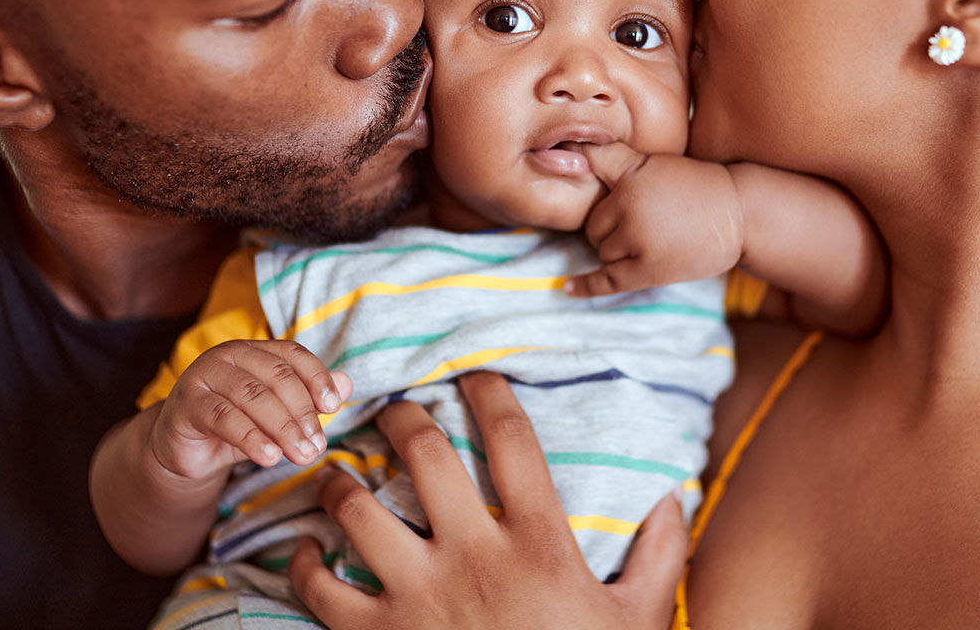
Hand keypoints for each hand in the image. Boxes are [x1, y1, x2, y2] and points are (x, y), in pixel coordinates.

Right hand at [149, 339, 352, 482]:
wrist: (185, 451)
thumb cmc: (237, 427)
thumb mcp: (277, 415)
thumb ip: (309, 399)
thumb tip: (348, 384)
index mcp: (255, 350)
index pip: (293, 355)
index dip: (316, 378)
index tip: (334, 406)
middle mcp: (229, 355)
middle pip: (276, 377)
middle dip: (302, 413)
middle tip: (318, 446)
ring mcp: (204, 375)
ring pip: (252, 396)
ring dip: (283, 428)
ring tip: (302, 455)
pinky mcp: (186, 403)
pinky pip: (224, 418)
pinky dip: (251, 438)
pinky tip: (270, 457)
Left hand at [289, 373, 687, 629]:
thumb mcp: (640, 618)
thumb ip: (660, 554)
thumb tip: (675, 496)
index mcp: (539, 544)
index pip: (511, 441)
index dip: (491, 393)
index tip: (476, 373)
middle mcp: (473, 558)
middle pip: (426, 455)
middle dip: (404, 416)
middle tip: (395, 407)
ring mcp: (419, 598)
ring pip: (360, 511)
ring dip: (340, 482)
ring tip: (337, 469)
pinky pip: (320, 589)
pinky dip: (303, 562)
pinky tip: (306, 548)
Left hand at [564, 141, 743, 295]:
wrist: (740, 214)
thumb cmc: (697, 186)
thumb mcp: (656, 163)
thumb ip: (616, 160)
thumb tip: (573, 152)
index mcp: (630, 178)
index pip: (592, 178)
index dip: (584, 179)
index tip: (554, 163)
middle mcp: (629, 208)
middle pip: (594, 226)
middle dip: (608, 227)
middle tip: (639, 222)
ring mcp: (638, 241)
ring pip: (603, 252)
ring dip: (617, 251)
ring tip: (649, 240)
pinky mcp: (649, 269)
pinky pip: (608, 280)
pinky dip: (586, 285)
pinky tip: (568, 287)